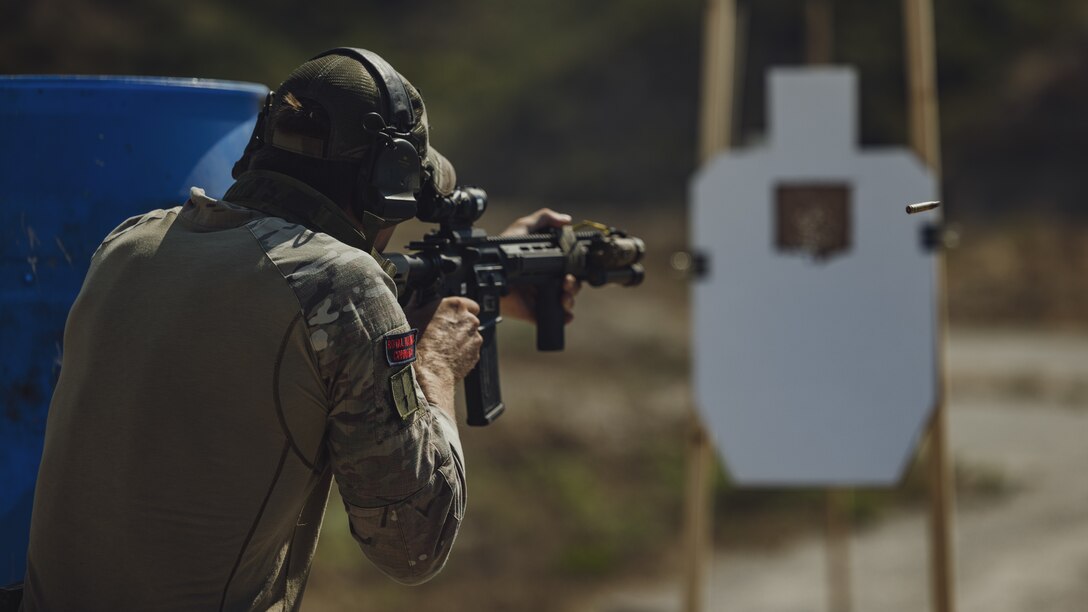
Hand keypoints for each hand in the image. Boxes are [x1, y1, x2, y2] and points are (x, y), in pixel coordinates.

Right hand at [405, 297, 482, 382]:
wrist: (425, 372)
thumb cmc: (416, 343)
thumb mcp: (410, 314)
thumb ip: (419, 301)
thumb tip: (419, 296)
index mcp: (456, 306)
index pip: (469, 303)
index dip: (459, 311)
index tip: (451, 316)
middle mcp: (469, 320)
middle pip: (469, 320)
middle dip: (459, 326)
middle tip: (441, 333)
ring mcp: (474, 338)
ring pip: (469, 336)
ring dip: (460, 340)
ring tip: (442, 348)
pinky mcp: (475, 355)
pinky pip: (469, 351)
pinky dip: (461, 353)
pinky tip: (446, 357)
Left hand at [499, 208, 582, 323]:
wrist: (488, 272)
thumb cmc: (502, 248)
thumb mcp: (523, 227)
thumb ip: (544, 218)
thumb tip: (567, 220)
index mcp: (547, 264)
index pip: (569, 268)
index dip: (576, 270)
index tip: (572, 270)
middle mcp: (546, 281)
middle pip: (571, 286)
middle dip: (574, 286)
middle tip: (567, 283)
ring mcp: (540, 297)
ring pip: (565, 301)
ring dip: (570, 300)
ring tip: (564, 297)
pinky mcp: (534, 311)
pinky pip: (553, 318)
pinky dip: (564, 318)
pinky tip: (565, 314)